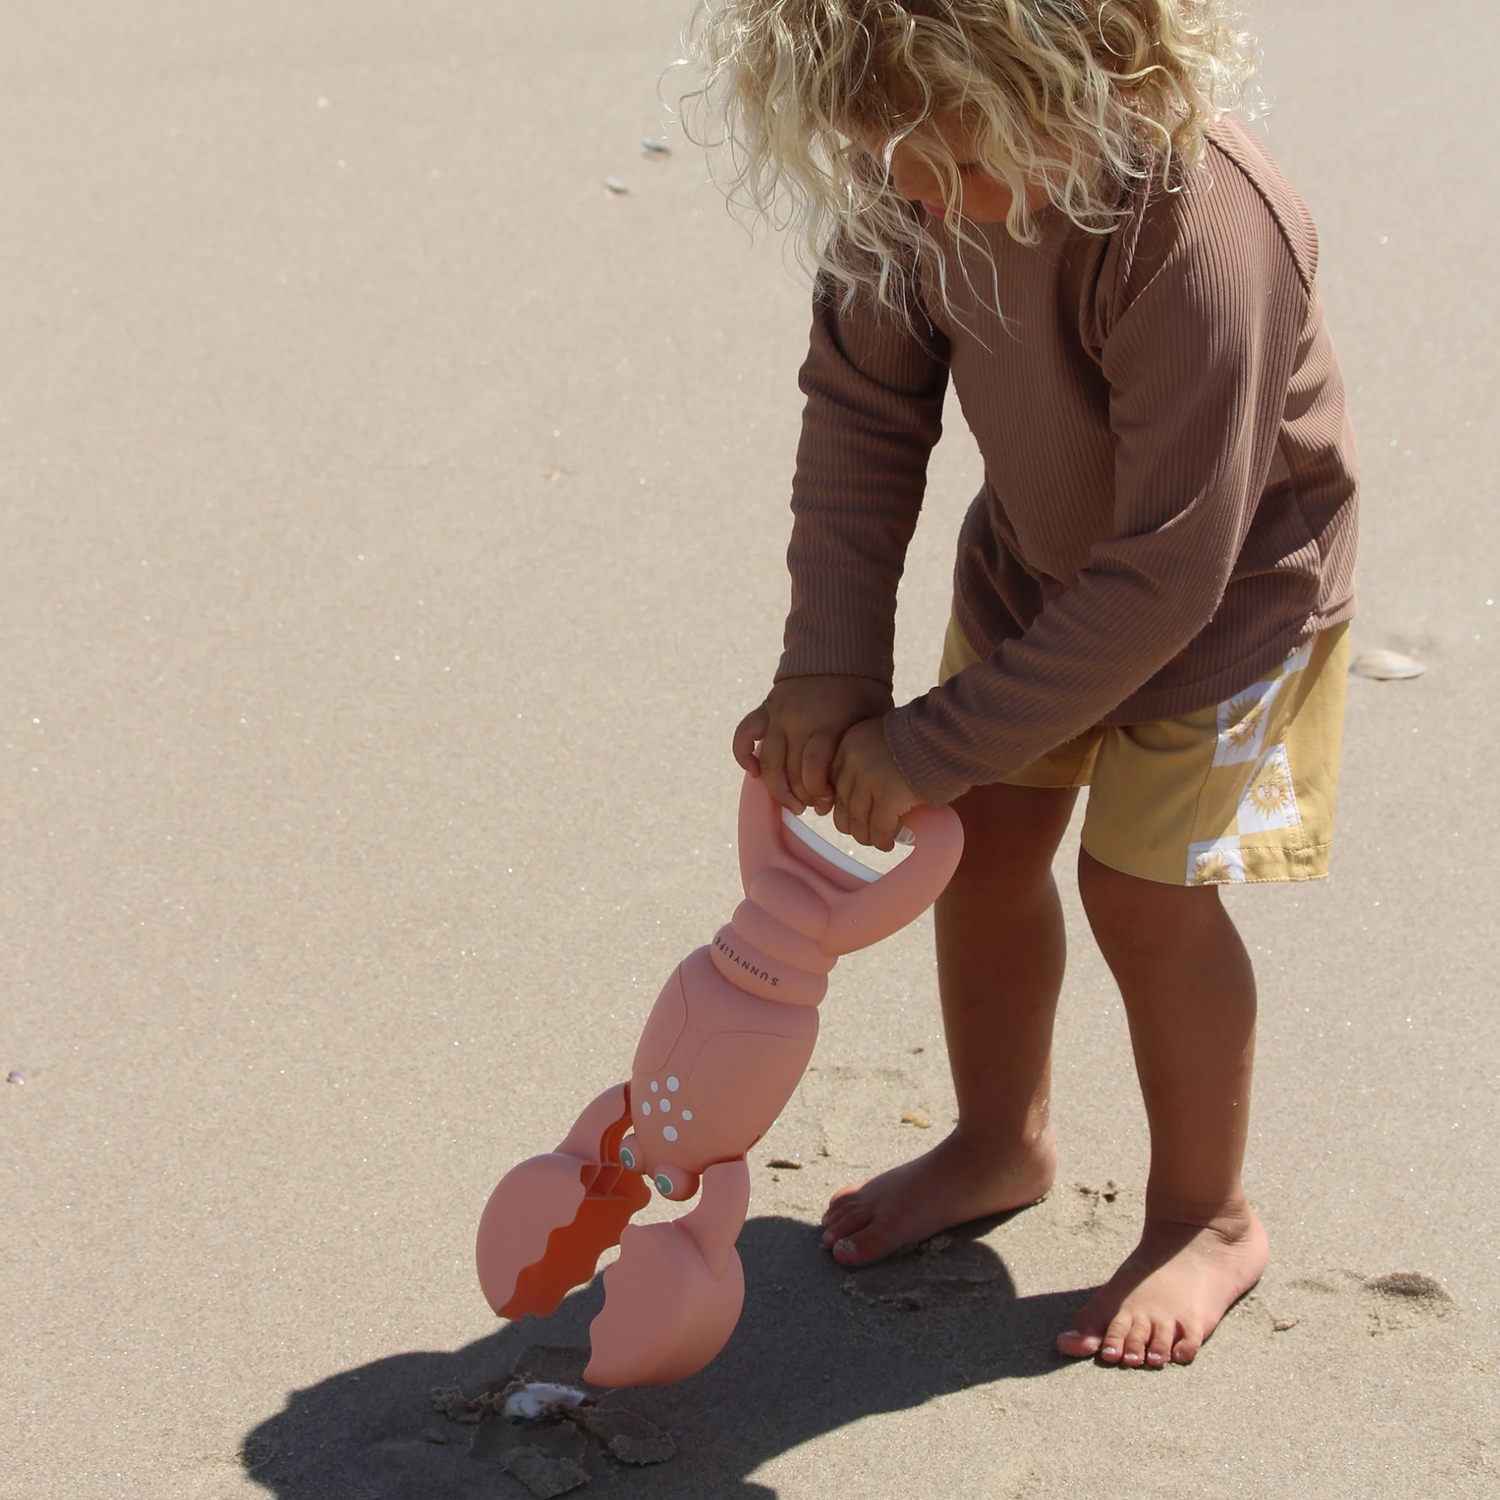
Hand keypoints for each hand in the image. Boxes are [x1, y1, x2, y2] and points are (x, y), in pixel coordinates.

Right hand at [732, 675, 892, 815]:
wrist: (839, 651)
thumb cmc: (864, 691)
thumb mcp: (875, 718)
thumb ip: (862, 750)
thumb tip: (851, 790)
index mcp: (830, 724)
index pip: (814, 769)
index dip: (819, 792)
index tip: (829, 801)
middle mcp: (800, 720)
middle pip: (791, 772)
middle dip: (802, 797)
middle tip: (813, 806)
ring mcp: (779, 715)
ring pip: (768, 762)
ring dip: (777, 789)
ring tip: (792, 803)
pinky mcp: (766, 708)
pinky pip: (744, 734)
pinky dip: (743, 755)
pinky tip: (754, 772)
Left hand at [830, 716, 918, 850]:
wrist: (945, 735)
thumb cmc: (921, 736)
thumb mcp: (883, 736)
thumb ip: (869, 755)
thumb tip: (865, 791)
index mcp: (849, 743)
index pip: (833, 781)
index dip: (842, 802)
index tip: (852, 814)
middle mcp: (852, 760)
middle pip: (843, 802)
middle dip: (852, 823)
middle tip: (864, 833)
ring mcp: (869, 779)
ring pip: (859, 819)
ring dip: (867, 836)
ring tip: (878, 841)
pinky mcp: (888, 797)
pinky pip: (879, 827)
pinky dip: (882, 840)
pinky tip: (889, 843)